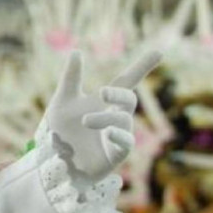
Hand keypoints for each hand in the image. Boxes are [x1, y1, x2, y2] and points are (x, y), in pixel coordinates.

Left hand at [42, 50, 160, 180]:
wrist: (53, 161)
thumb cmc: (60, 131)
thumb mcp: (63, 101)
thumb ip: (72, 78)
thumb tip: (77, 51)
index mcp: (103, 102)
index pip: (127, 81)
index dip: (142, 67)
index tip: (158, 52)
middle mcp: (114, 116)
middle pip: (128, 99)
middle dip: (118, 94)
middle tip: (102, 92)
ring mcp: (118, 135)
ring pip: (123, 120)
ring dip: (106, 118)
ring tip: (85, 121)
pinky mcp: (116, 154)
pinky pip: (126, 143)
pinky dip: (119, 135)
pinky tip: (108, 133)